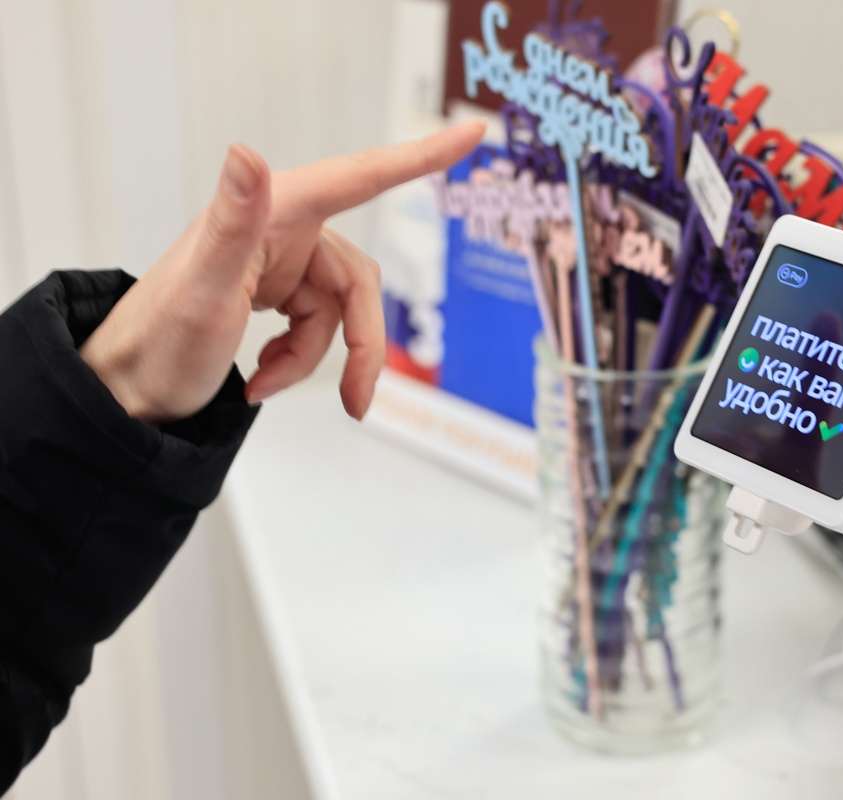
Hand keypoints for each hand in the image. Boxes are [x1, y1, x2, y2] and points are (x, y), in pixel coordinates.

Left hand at [80, 119, 485, 422]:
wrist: (129, 392)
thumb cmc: (156, 342)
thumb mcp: (203, 291)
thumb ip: (233, 220)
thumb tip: (247, 152)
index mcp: (271, 211)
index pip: (362, 176)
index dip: (422, 157)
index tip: (472, 133)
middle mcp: (280, 228)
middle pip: (358, 281)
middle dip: (357, 344)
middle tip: (355, 399)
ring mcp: (282, 260)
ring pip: (343, 311)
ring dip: (318, 358)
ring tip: (268, 385)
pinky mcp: (279, 289)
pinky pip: (322, 324)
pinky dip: (302, 359)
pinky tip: (264, 376)